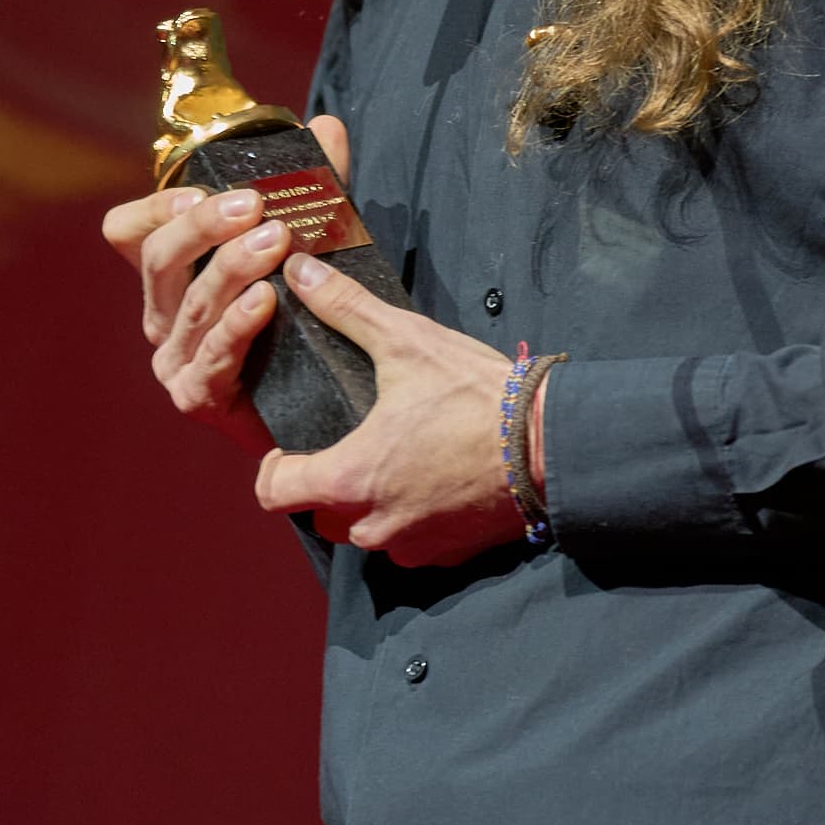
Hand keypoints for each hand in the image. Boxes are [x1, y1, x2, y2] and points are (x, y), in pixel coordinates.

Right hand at [101, 114, 352, 453]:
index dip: (155, 207)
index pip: (130, 231)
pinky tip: (266, 303)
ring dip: (232, 269)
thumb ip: (313, 191)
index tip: (201, 191)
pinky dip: (237, 328)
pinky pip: (211, 358)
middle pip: (159, 260)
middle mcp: (161, 316)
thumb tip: (328, 127)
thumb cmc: (303, 322)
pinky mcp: (199, 398)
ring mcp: (176, 361)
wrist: (323, 406)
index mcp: (170, 277)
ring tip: (276, 243)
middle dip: (203, 228)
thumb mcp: (307, 246)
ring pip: (191, 306)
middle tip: (256, 206)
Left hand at [254, 250, 527, 566]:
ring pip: (364, 530)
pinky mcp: (446, 554)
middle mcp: (370, 524)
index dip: (276, 466)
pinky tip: (435, 481)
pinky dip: (412, 518)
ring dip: (370, 503)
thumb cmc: (477, 397)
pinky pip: (409, 543)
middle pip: (318, 513)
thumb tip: (301, 270)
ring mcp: (410, 546)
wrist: (551, 446)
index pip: (272, 491)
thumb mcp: (407, 341)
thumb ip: (345, 309)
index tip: (295, 444)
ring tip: (398, 459)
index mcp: (348, 479)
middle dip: (327, 482)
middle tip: (353, 442)